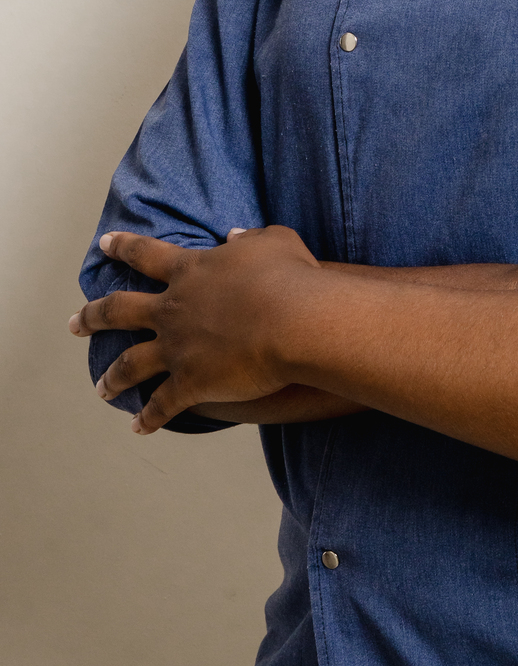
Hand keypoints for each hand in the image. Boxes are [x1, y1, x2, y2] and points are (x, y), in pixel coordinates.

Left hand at [70, 226, 323, 432]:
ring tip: (99, 387)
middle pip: (120, 311)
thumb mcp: (273, 241)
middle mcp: (173, 309)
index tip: (104, 244)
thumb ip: (250, 237)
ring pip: (130, 363)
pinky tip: (138, 429)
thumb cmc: (290, 276)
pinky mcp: (190, 383)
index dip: (124, 247)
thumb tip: (234, 236)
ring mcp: (177, 348)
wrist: (295, 321)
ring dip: (112, 376)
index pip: (145, 255)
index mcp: (189, 270)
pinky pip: (161, 405)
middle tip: (75, 323)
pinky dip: (149, 418)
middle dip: (94, 317)